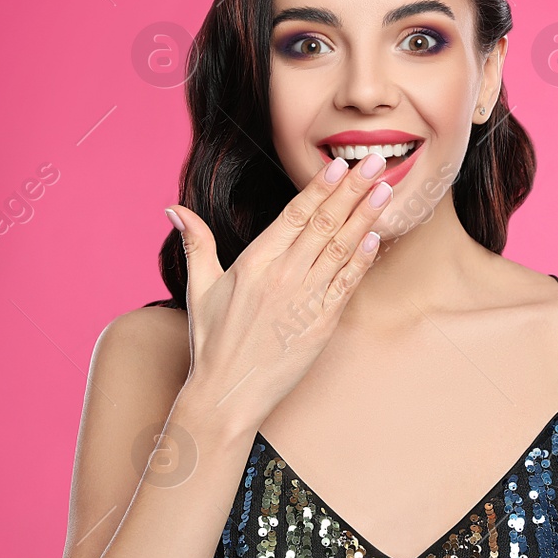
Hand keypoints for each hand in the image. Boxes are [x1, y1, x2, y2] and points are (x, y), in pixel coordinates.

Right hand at [165, 153, 392, 438]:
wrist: (227, 394)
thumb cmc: (212, 343)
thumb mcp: (199, 287)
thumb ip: (196, 242)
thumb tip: (174, 208)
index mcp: (254, 263)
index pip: (294, 215)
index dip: (320, 187)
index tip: (339, 164)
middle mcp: (282, 277)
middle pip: (323, 224)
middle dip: (352, 191)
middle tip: (376, 163)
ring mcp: (304, 301)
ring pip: (340, 249)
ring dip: (364, 218)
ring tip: (384, 190)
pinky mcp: (320, 325)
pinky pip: (346, 285)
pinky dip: (361, 261)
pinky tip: (376, 238)